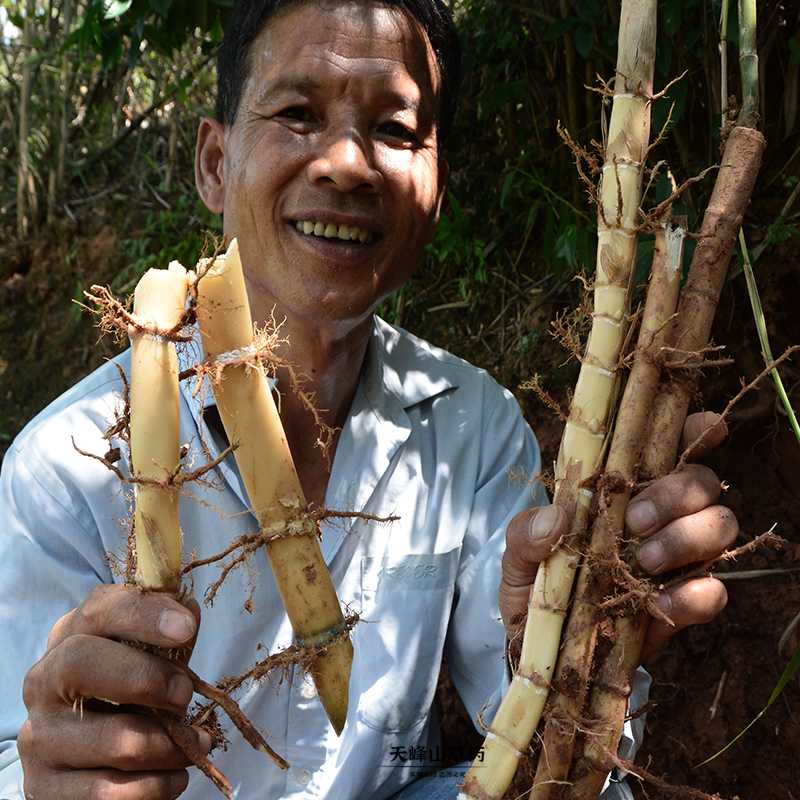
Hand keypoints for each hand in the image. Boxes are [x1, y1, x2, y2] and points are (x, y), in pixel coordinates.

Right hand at [18, 584, 207, 799]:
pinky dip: (156, 787)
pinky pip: (111, 792)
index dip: (144, 614)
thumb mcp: (149, 660)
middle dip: (146, 678)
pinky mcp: (44, 790)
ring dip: (169, 746)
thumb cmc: (129, 696)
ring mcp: (39, 737)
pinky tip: (174, 778)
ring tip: (195, 745)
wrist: (92, 763)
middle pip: (81, 663)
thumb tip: (189, 610)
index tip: (187, 628)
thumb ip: (170, 638)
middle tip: (186, 695)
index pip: (98, 609)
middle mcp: (43, 681)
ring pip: (113, 740)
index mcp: (71, 637)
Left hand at [498, 412, 737, 662]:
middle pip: (702, 483)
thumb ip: (525, 532)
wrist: (540, 644)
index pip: (671, 446)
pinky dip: (696, 594)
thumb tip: (555, 518)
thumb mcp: (517, 552)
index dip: (696, 431)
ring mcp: (677, 559)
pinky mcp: (682, 604)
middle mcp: (660, 515)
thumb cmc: (535, 579)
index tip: (706, 427)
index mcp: (623, 487)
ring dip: (688, 537)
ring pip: (721, 527)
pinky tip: (662, 600)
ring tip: (644, 560)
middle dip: (676, 494)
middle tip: (635, 520)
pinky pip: (715, 592)